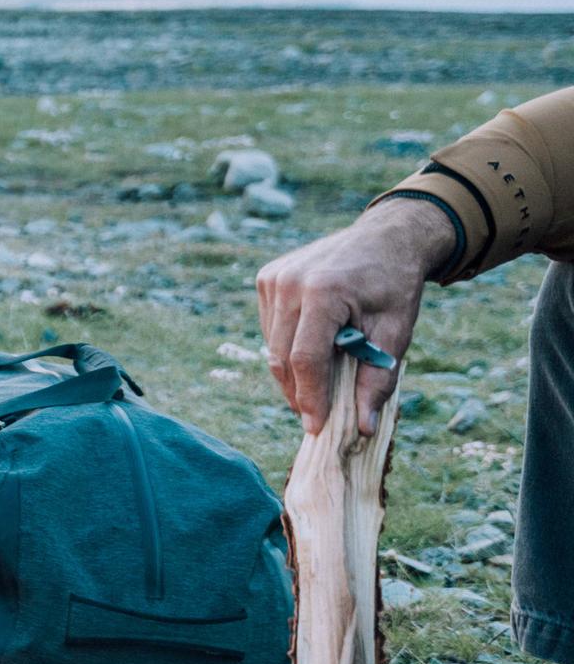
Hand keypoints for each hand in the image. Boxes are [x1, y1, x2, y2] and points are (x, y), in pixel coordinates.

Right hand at [254, 199, 452, 436]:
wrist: (386, 236)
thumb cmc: (395, 284)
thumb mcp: (395, 332)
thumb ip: (378, 379)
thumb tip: (362, 426)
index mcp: (323, 292)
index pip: (306, 359)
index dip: (310, 398)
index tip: (317, 427)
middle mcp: (289, 283)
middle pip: (282, 356)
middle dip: (298, 392)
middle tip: (315, 417)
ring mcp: (273, 279)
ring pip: (272, 345)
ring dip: (291, 372)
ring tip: (317, 386)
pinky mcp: (267, 278)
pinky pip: (271, 328)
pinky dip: (286, 348)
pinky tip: (310, 352)